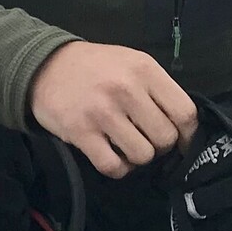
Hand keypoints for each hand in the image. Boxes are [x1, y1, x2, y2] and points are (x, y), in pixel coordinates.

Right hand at [29, 41, 198, 178]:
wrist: (43, 66)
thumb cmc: (94, 66)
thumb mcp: (131, 62)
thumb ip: (156, 88)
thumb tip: (182, 126)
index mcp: (144, 69)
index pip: (185, 112)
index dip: (188, 134)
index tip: (181, 141)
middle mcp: (126, 89)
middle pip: (166, 138)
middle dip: (159, 145)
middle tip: (144, 138)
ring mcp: (103, 112)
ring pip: (143, 155)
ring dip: (137, 157)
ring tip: (125, 145)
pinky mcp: (81, 133)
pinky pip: (114, 166)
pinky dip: (117, 168)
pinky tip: (112, 156)